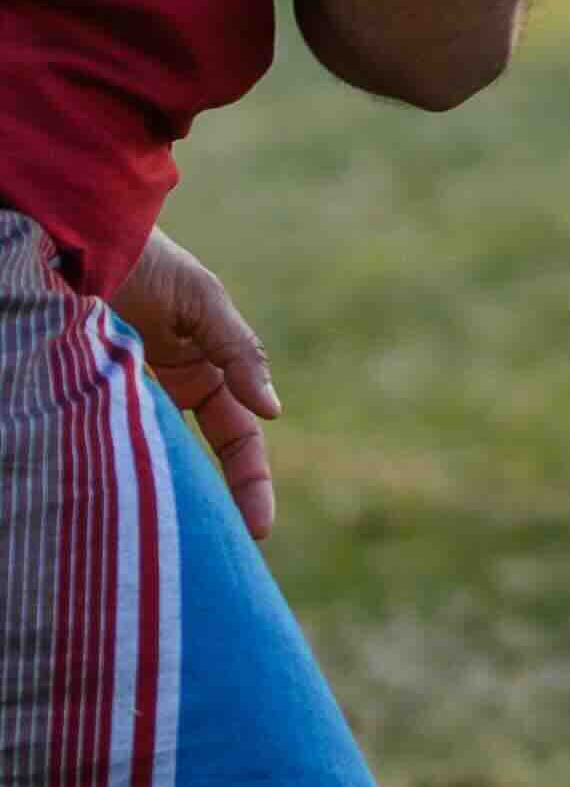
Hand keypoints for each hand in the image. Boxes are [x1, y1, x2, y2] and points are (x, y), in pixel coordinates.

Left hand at [112, 235, 281, 543]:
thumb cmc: (146, 261)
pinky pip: (117, 442)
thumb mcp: (203, 301)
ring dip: (177, 490)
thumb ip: (237, 353)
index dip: (250, 481)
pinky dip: (131, 469)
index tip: (258, 528)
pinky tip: (135, 498)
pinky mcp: (94, 392)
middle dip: (221, 500)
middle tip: (229, 548)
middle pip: (204, 455)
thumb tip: (273, 411)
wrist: (79, 238)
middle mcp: (169, 385)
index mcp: (204, 366)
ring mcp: (132, 391)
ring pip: (162, 454)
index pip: (238, 435)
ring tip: (187, 535)